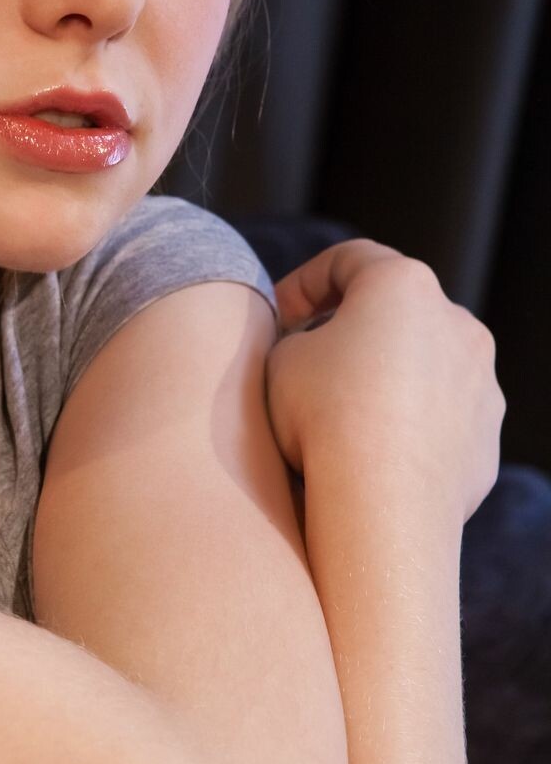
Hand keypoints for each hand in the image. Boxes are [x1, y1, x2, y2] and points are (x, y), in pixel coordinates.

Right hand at [265, 239, 505, 527]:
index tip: (278, 317)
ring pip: (423, 367)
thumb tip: (316, 351)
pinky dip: (409, 426)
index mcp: (403, 286)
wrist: (382, 503)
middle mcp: (456, 322)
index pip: (348, 260)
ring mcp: (480, 380)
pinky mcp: (487, 434)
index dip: (302, 283)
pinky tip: (372, 456)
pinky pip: (440, 418)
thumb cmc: (324, 417)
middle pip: (395, 312)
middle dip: (351, 331)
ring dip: (385, 379)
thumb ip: (297, 338)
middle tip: (308, 364)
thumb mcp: (280, 360)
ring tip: (341, 418)